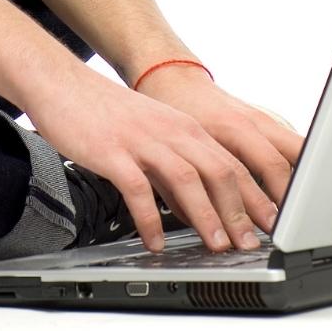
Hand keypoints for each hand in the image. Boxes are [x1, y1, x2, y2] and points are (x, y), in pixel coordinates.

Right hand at [25, 61, 284, 255]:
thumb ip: (173, 171)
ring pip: (186, 178)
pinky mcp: (112, 151)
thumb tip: (195, 210)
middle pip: (218, 171)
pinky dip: (150, 219)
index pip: (231, 164)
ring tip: (216, 247)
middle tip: (250, 245)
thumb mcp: (151, 136)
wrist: (62, 83)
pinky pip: (138, 188)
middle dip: (238, 212)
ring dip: (205, 216)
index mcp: (184, 127)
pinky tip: (154, 242)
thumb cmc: (105, 113)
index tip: (270, 227)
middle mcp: (170, 131)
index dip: (253, 198)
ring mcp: (142, 139)